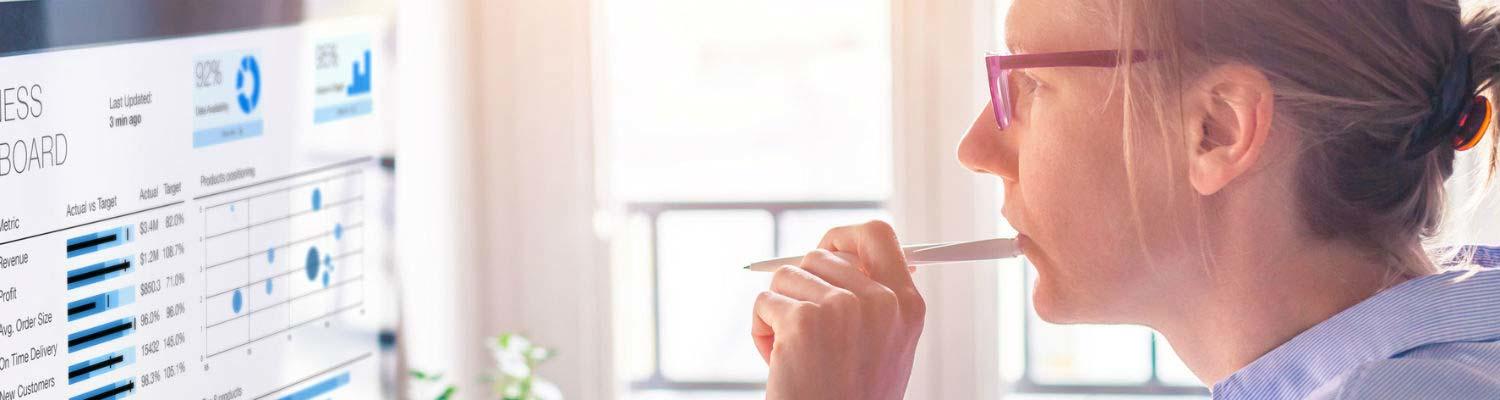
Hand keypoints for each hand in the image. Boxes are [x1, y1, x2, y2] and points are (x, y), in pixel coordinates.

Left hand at [751, 220, 925, 399]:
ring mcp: (843, 308)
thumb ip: (876, 299)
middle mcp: (880, 301)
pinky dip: (761, 330)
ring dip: (779, 310)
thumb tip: (848, 252)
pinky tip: (779, 361)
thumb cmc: (851, 397)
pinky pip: (764, 301)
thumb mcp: (885, 346)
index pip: (877, 236)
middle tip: (804, 329)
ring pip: (787, 276)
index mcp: (907, 306)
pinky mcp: (804, 321)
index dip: (843, 237)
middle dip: (801, 287)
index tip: (824, 248)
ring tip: (794, 352)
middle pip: (820, 254)